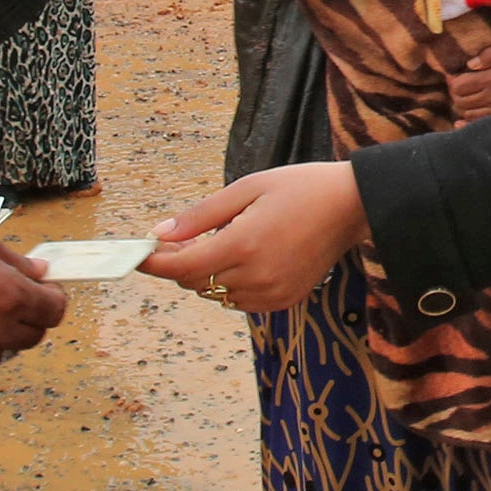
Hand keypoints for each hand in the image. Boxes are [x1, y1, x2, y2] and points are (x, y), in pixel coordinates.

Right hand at [0, 216, 65, 365]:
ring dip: (0, 328)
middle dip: (30, 314)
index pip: (54, 310)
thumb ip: (11, 259)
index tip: (46, 288)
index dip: (53, 298)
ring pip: (2, 346)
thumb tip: (38, 272)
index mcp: (9, 295)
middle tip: (12, 292)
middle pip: (33, 334)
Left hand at [143, 164, 368, 313]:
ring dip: (208, 273)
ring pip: (215, 294)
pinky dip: (231, 285)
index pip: (181, 267)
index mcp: (243, 244)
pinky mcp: (284, 301)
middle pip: (195, 282)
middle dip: (180, 263)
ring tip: (223, 242)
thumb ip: (201, 216)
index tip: (138, 256)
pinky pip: (240, 301)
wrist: (352, 206)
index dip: (154, 263)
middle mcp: (256, 276)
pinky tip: (244, 259)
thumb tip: (161, 233)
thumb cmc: (301, 188)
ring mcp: (272, 293)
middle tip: (182, 237)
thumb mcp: (246, 189)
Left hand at [446, 40, 490, 120]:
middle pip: (461, 103)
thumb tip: (469, 64)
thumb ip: (488, 55)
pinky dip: (471, 124)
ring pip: (470, 115)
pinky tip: (464, 122)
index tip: (454, 76)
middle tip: (459, 87)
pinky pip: (486, 125)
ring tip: (468, 99)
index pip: (458, 87)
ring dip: (464, 108)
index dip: (452, 82)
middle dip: (455, 95)